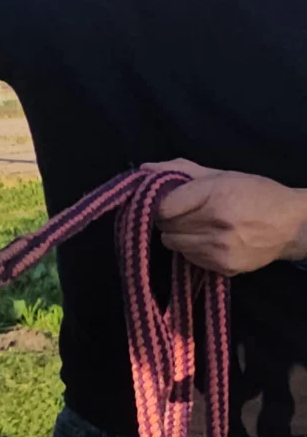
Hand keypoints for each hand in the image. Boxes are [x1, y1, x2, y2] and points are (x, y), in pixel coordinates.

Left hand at [145, 159, 306, 274]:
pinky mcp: (223, 268)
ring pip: (173, 244)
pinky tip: (209, 240)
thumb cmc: (256, 193)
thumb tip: (144, 169)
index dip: (162, 202)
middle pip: (166, 226)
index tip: (169, 200)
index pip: (164, 206)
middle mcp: (216, 225)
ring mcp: (219, 250)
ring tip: (199, 226)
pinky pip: (189, 258)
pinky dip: (192, 249)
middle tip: (186, 212)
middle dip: (170, 218)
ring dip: (179, 234)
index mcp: (216, 196)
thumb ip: (181, 170)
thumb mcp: (222, 175)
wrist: (291, 225)